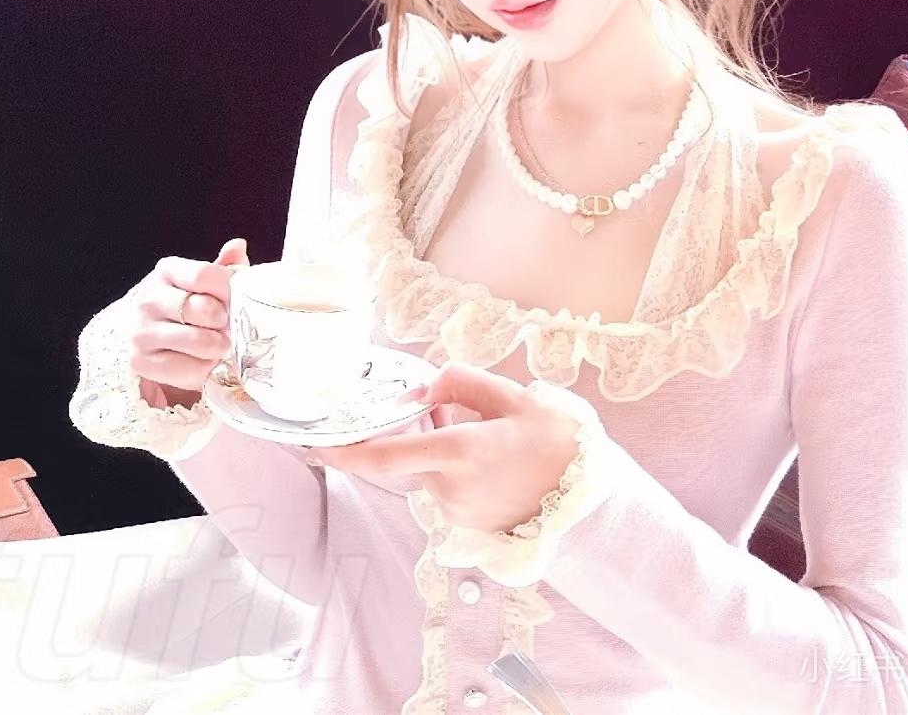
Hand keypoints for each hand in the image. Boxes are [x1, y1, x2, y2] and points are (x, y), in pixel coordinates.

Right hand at [127, 238, 250, 400]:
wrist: (144, 333)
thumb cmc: (183, 302)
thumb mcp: (200, 281)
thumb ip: (222, 267)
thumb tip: (238, 245)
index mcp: (166, 271)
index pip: (203, 275)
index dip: (228, 288)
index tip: (238, 297)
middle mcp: (149, 300)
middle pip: (203, 309)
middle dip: (225, 320)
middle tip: (230, 324)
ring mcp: (142, 333)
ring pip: (199, 342)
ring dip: (219, 345)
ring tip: (221, 342)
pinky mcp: (141, 363)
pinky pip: (189, 370)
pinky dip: (206, 368)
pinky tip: (206, 360)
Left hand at [316, 362, 580, 533]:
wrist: (589, 500)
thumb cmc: (556, 443)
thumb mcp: (513, 396)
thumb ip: (461, 383)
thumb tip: (424, 387)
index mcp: (460, 453)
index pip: (386, 456)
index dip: (346, 451)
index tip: (318, 443)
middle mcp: (451, 488)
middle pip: (411, 455)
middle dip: (416, 430)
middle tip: (443, 406)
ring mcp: (458, 511)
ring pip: (429, 470)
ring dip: (440, 449)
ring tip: (485, 432)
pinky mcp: (467, 524)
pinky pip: (445, 487)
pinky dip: (453, 468)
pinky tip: (487, 456)